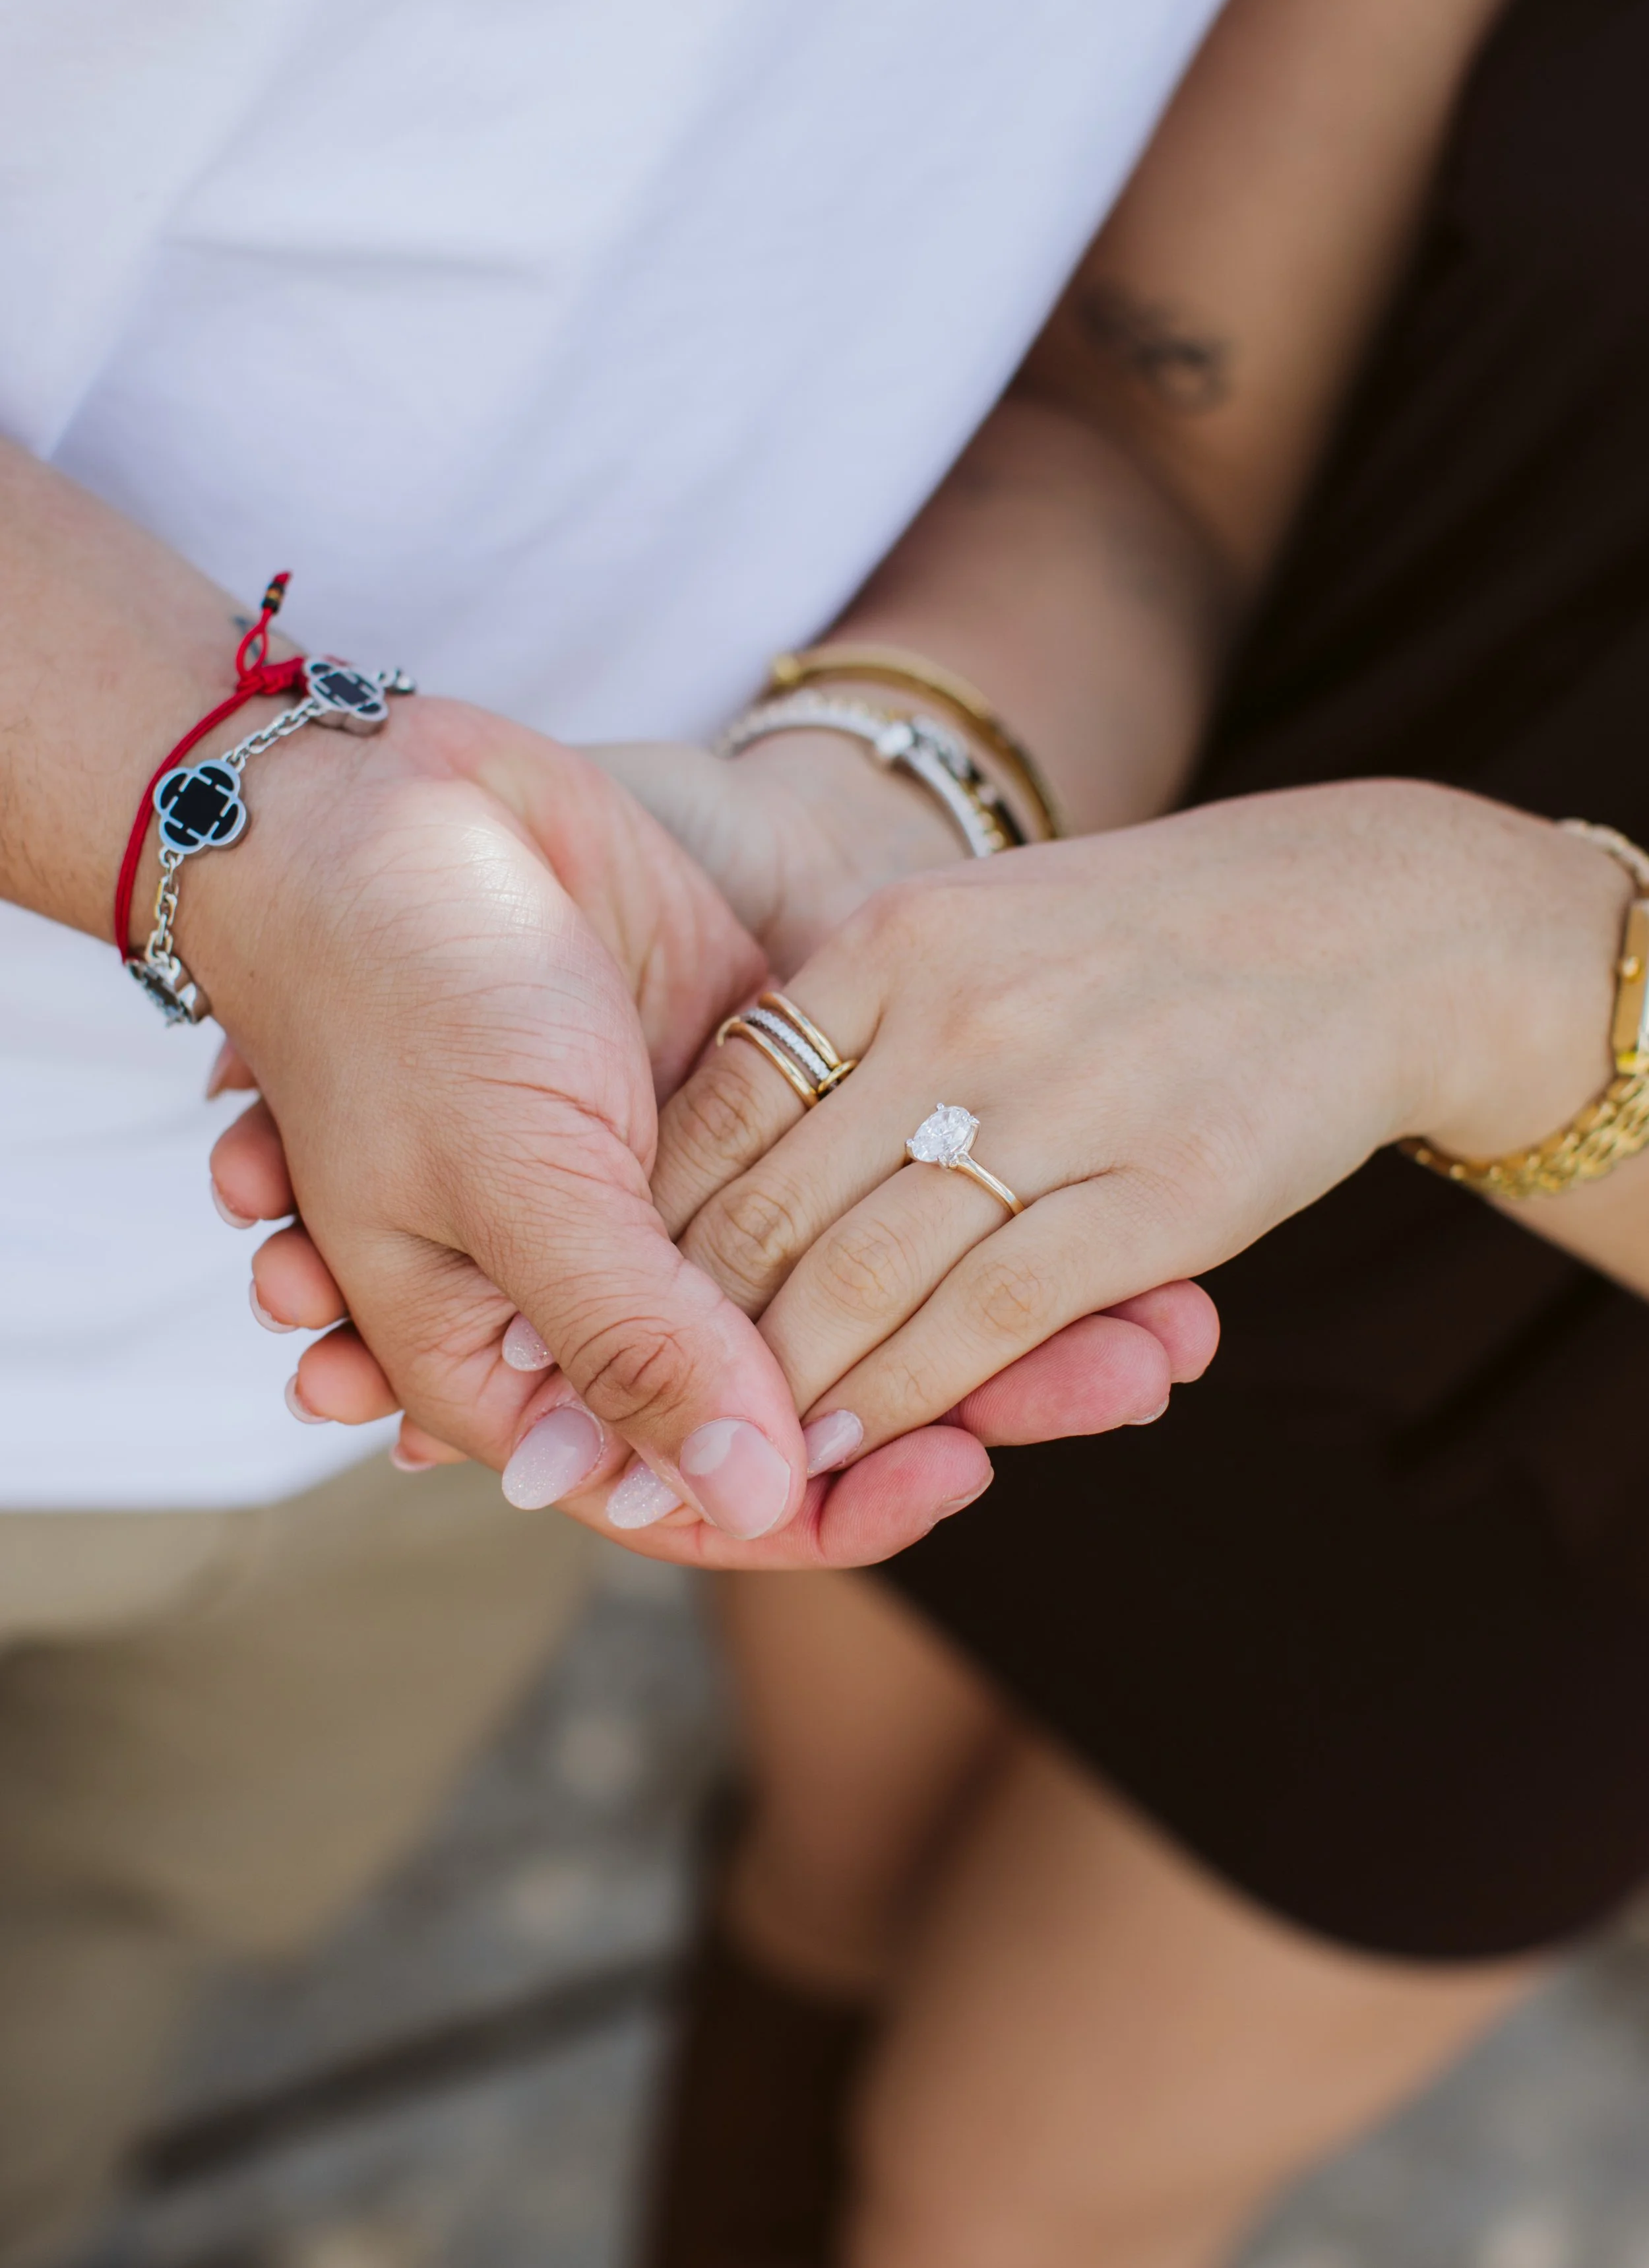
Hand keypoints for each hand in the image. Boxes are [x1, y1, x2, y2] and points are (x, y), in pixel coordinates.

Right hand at [219, 729, 1219, 1562]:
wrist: (382, 807)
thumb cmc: (402, 995)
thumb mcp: (508, 1176)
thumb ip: (629, 1340)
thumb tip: (762, 1494)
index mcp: (541, 1364)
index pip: (719, 1488)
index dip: (848, 1496)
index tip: (970, 1463)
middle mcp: (634, 1303)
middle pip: (834, 1401)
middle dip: (991, 1392)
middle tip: (1149, 1367)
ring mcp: (706, 1204)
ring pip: (881, 1295)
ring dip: (1020, 1302)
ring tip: (1175, 1310)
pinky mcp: (765, 1101)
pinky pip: (887, 1178)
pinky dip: (984, 1189)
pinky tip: (1110, 1199)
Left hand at [646, 780, 1628, 1452]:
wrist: (1362, 924)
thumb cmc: (1137, 942)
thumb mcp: (970, 925)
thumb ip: (851, 1019)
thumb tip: (715, 1140)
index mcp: (890, 941)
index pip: (718, 1108)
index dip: (646, 1228)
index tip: (609, 1307)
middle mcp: (957, 1013)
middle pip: (769, 1207)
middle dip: (689, 1329)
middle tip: (637, 1408)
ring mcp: (1059, 1102)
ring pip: (864, 1279)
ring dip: (782, 1385)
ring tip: (735, 1443)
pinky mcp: (1160, 1190)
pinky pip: (991, 1316)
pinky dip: (909, 1394)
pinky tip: (856, 1443)